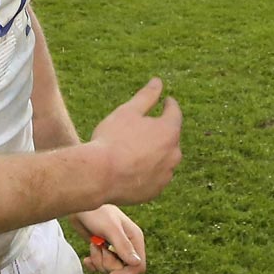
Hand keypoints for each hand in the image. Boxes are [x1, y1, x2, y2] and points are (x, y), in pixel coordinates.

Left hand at [72, 205, 146, 273]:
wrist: (80, 207)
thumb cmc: (97, 212)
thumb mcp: (110, 229)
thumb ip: (123, 246)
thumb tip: (137, 263)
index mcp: (135, 239)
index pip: (139, 266)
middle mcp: (127, 246)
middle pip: (122, 270)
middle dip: (108, 263)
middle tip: (99, 247)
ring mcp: (114, 250)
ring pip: (110, 270)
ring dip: (98, 260)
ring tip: (93, 244)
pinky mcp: (103, 252)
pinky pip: (99, 268)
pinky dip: (92, 264)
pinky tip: (87, 258)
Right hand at [89, 77, 181, 204]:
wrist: (100, 175)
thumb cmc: (113, 139)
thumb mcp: (128, 111)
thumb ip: (146, 96)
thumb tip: (158, 81)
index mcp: (169, 131)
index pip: (174, 113)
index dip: (169, 105)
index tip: (166, 102)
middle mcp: (173, 154)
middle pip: (170, 138)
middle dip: (160, 131)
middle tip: (145, 127)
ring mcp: (166, 175)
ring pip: (164, 159)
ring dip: (155, 153)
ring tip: (136, 150)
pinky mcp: (156, 191)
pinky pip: (156, 177)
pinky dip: (149, 171)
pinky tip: (133, 168)